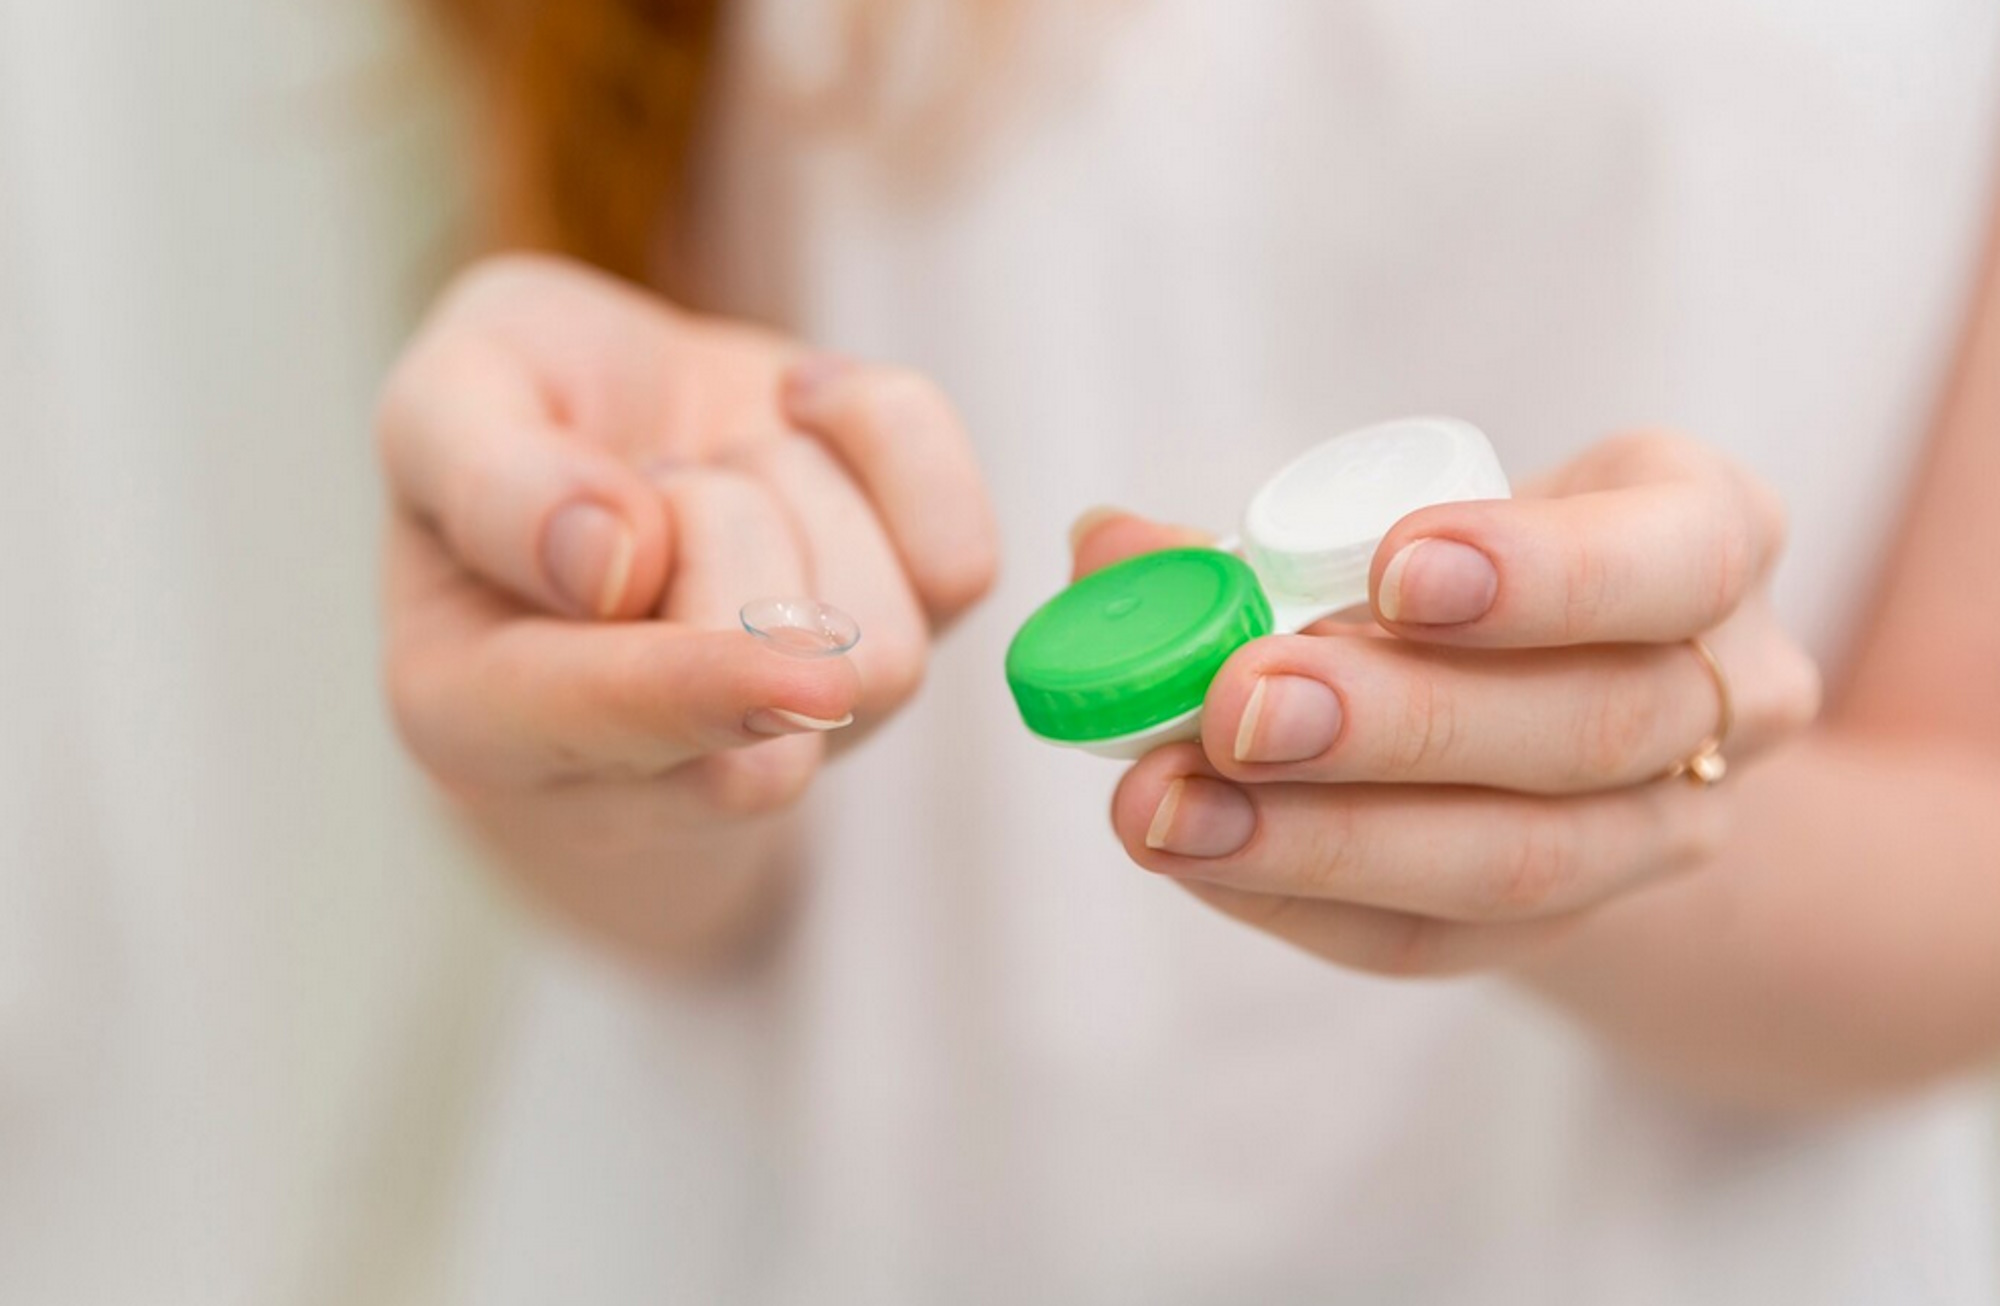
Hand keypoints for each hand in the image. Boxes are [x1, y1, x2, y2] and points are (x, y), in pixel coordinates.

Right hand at [377, 255, 995, 959]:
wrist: (616, 430)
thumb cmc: (511, 424)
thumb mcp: (441, 399)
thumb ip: (485, 473)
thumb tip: (605, 564)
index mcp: (477, 714)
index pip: (609, 729)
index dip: (686, 684)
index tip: (768, 660)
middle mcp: (649, 766)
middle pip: (781, 677)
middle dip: (725, 512)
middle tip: (649, 477)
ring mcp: (795, 732)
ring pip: (884, 642)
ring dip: (798, 488)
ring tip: (712, 473)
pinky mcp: (900, 649)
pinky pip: (962, 563)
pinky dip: (892, 442)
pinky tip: (805, 421)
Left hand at [1091, 432, 1820, 976]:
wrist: (1554, 708)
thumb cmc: (1466, 577)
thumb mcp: (1403, 522)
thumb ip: (1258, 538)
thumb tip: (1106, 552)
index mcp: (1706, 538)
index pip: (1681, 557)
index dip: (1545, 573)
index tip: (1388, 573)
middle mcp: (1725, 695)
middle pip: (1592, 728)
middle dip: (1399, 723)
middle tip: (1235, 703)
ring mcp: (1664, 833)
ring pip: (1518, 861)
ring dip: (1323, 836)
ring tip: (1166, 802)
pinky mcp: (1561, 928)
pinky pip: (1435, 938)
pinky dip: (1299, 896)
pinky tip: (1195, 852)